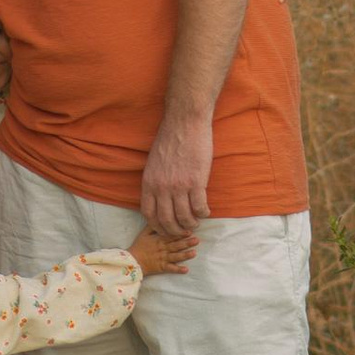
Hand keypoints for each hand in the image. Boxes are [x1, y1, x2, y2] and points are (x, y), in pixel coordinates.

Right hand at [130, 223, 198, 276]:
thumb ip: (152, 225)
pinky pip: (171, 269)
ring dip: (185, 255)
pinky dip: (178, 270)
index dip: (181, 233)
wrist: (132, 261)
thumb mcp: (144, 233)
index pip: (171, 235)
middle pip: (176, 245)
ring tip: (194, 253)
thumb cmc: (138, 246)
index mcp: (159, 240)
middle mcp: (162, 249)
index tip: (190, 230)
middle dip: (186, 243)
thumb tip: (159, 217)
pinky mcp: (161, 267)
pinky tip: (186, 270)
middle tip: (197, 240)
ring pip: (176, 256)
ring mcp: (163, 258)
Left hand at [138, 108, 212, 238]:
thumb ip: (155, 180)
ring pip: (184, 217)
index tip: (165, 229)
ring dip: (191, 225)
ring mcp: (179, 186)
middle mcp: (162, 187)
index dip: (157, 226)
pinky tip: (205, 211)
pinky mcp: (196, 182)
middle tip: (183, 232)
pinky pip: (199, 207)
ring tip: (196, 223)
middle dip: (175, 231)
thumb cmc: (171, 138)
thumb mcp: (153, 162)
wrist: (185, 122)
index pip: (149, 214)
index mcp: (149, 182)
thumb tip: (160, 197)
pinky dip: (203, 213)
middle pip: (166, 220)